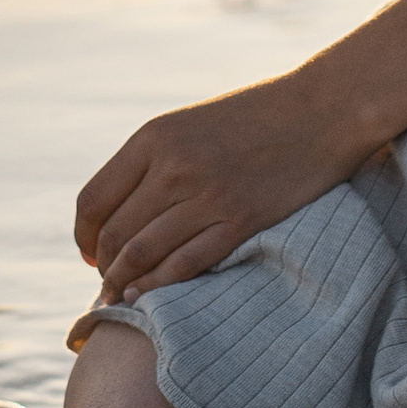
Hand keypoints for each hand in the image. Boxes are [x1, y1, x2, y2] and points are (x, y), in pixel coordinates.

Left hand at [75, 67, 370, 299]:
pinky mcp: (239, 221)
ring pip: (142, 255)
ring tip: (119, 296)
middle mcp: (173, 167)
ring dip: (122, 282)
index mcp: (153, 138)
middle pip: (114, 234)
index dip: (84, 236)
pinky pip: (183, 265)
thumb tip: (116, 215)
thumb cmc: (255, 118)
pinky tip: (146, 295)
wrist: (321, 111)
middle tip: (106, 281)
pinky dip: (157, 287)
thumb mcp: (190, 125)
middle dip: (103, 265)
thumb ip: (153, 162)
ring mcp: (206, 196)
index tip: (91, 252)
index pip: (93, 201)